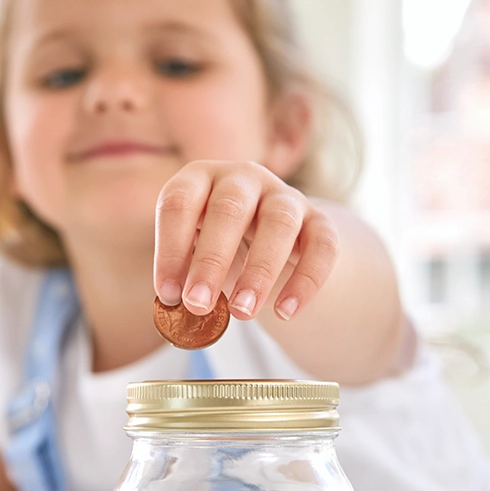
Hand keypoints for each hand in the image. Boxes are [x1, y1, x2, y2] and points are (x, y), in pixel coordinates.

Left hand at [153, 160, 337, 321]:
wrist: (273, 246)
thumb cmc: (218, 249)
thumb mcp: (194, 254)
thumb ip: (185, 274)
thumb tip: (178, 304)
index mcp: (200, 178)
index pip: (179, 203)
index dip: (170, 248)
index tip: (168, 294)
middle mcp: (243, 178)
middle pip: (229, 209)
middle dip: (211, 260)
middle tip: (197, 304)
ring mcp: (285, 195)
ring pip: (279, 223)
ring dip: (259, 271)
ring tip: (242, 312)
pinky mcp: (319, 221)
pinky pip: (321, 246)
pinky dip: (305, 282)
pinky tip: (285, 312)